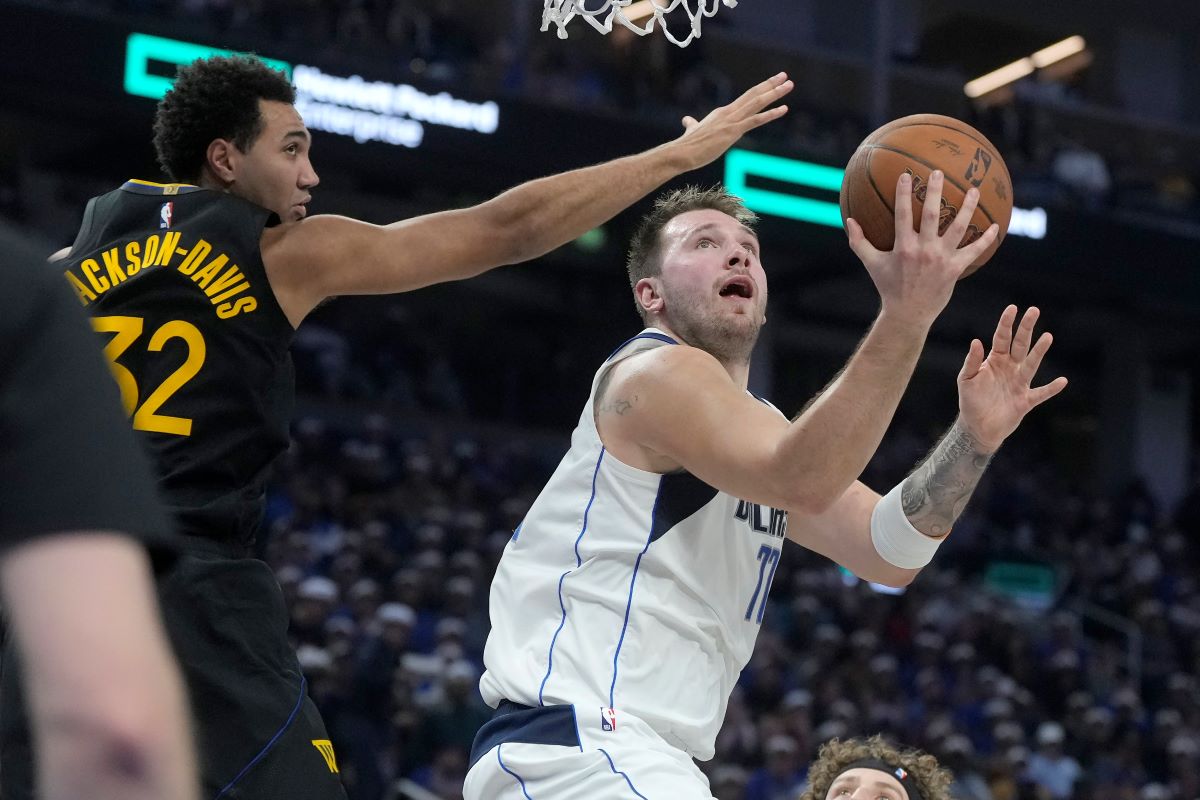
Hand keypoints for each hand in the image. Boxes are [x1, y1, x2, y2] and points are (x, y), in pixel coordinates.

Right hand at [670, 72, 791, 169]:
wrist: (681, 153)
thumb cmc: (687, 145)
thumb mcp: (692, 131)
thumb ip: (692, 124)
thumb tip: (687, 121)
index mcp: (722, 113)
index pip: (745, 98)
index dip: (759, 90)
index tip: (771, 84)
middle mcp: (729, 112)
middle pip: (754, 94)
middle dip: (770, 84)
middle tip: (784, 76)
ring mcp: (732, 120)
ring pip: (758, 102)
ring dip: (775, 93)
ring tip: (789, 84)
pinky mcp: (733, 131)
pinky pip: (756, 120)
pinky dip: (771, 113)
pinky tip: (784, 108)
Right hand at [848, 171, 998, 329]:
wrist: (908, 313)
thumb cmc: (889, 286)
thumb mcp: (871, 264)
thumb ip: (859, 242)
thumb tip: (849, 220)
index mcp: (903, 247)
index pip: (902, 214)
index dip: (903, 194)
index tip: (906, 175)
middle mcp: (923, 250)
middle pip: (931, 215)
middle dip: (935, 192)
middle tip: (939, 172)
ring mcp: (941, 259)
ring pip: (958, 228)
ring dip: (967, 208)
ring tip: (973, 190)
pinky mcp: (955, 269)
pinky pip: (974, 251)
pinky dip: (986, 239)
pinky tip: (996, 225)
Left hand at [957, 306, 1068, 451]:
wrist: (977, 427)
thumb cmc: (971, 401)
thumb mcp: (967, 380)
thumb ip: (972, 361)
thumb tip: (976, 341)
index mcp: (995, 361)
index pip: (1002, 338)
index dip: (1006, 324)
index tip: (1013, 308)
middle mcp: (1010, 368)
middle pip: (1020, 345)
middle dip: (1026, 328)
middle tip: (1034, 310)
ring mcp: (1019, 383)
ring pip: (1031, 364)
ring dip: (1039, 351)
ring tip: (1048, 336)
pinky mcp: (1025, 401)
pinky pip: (1041, 393)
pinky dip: (1051, 388)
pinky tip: (1063, 381)